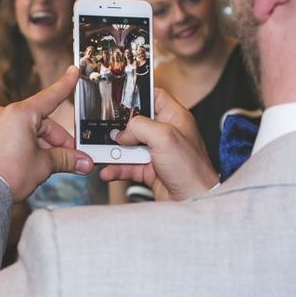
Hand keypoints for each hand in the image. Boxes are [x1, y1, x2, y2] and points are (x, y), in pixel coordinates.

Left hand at [0, 66, 93, 200]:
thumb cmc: (7, 174)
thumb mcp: (43, 165)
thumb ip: (65, 159)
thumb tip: (83, 163)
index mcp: (21, 113)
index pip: (50, 96)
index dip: (65, 85)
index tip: (74, 70)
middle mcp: (6, 114)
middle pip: (43, 124)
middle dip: (59, 143)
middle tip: (73, 161)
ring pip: (30, 132)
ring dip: (44, 149)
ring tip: (51, 169)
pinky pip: (16, 138)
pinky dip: (29, 149)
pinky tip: (34, 166)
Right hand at [98, 88, 218, 200]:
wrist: (194, 201)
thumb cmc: (192, 170)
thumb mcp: (164, 137)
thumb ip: (139, 126)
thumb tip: (123, 131)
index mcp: (175, 118)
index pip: (155, 96)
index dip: (138, 95)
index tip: (119, 98)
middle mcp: (167, 134)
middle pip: (137, 123)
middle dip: (119, 127)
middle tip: (105, 129)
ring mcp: (158, 153)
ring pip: (130, 146)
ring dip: (115, 150)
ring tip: (100, 152)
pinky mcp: (151, 171)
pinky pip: (129, 166)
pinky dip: (117, 169)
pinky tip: (108, 171)